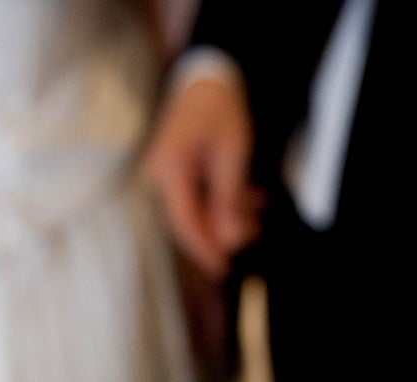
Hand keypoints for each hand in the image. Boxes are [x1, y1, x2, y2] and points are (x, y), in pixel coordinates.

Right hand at [143, 73, 261, 277]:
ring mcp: (165, 171)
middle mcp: (161, 172)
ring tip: (255, 216)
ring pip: (196, 208)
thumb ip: (231, 199)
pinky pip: (197, 194)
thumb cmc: (219, 109)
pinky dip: (220, 199)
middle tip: (250, 238)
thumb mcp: (233, 154)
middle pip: (189, 218)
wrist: (208, 78)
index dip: (204, 248)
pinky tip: (247, 198)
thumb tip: (232, 239)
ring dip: (225, 215)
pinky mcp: (175, 169)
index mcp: (171, 168)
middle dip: (220, 231)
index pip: (185, 221)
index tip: (222, 267)